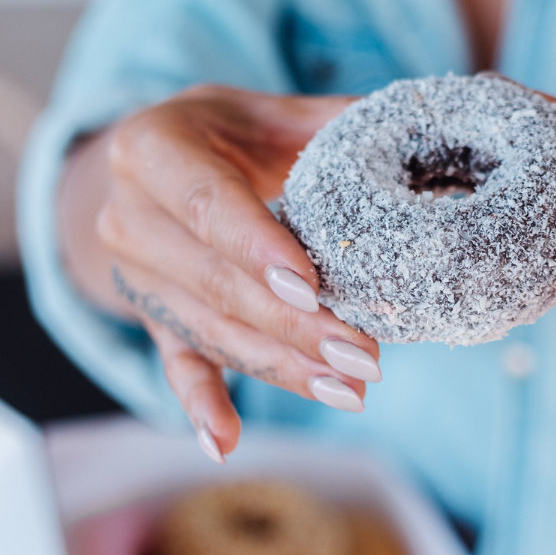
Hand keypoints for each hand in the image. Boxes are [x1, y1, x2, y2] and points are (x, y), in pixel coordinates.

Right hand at [59, 85, 381, 458]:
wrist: (156, 168)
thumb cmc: (231, 134)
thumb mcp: (271, 110)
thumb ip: (337, 121)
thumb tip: (426, 127)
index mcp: (152, 148)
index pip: (207, 205)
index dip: (258, 248)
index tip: (311, 287)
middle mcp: (129, 216)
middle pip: (218, 283)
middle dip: (294, 326)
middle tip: (363, 355)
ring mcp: (137, 275)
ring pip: (213, 331)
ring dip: (281, 366)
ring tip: (347, 390)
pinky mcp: (152, 318)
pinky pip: (178, 364)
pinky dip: (202, 406)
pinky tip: (224, 444)